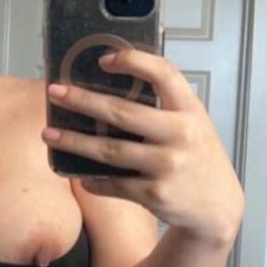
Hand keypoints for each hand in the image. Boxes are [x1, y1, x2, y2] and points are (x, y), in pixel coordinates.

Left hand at [42, 49, 244, 246]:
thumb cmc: (197, 158)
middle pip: (122, 113)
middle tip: (54, 93)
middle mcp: (180, 134)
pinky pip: (114, 184)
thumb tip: (110, 90)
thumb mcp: (192, 124)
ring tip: (49, 134)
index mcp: (189, 110)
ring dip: (75, 142)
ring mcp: (167, 165)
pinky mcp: (155, 194)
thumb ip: (164, 108)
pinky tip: (78, 176)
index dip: (133, 62)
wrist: (217, 206)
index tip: (103, 59)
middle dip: (83, 101)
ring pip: (110, 151)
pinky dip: (93, 181)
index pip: (163, 74)